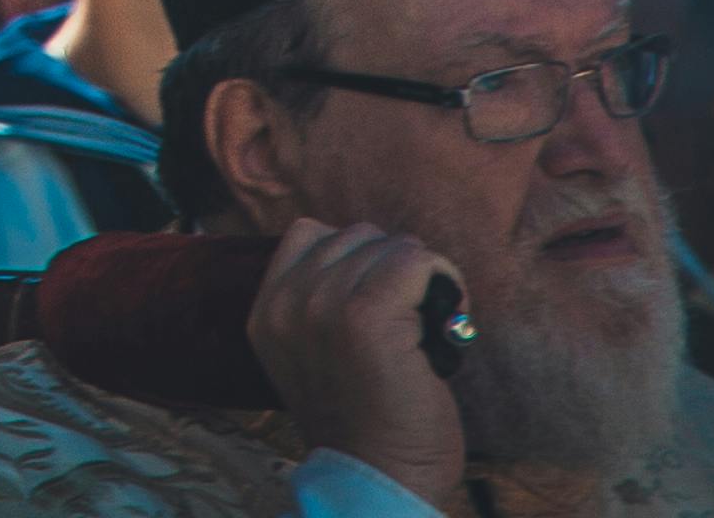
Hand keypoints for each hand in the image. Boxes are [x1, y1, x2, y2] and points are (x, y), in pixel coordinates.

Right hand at [248, 222, 469, 513]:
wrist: (379, 478)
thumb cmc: (365, 423)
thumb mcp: (313, 357)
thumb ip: (316, 305)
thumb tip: (368, 258)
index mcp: (267, 312)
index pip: (309, 235)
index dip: (356, 262)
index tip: (382, 303)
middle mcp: (286, 302)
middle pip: (355, 236)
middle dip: (391, 269)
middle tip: (410, 320)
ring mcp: (322, 305)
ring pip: (389, 245)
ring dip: (419, 278)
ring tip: (425, 325)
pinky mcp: (366, 315)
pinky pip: (416, 261)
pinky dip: (442, 280)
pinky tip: (447, 319)